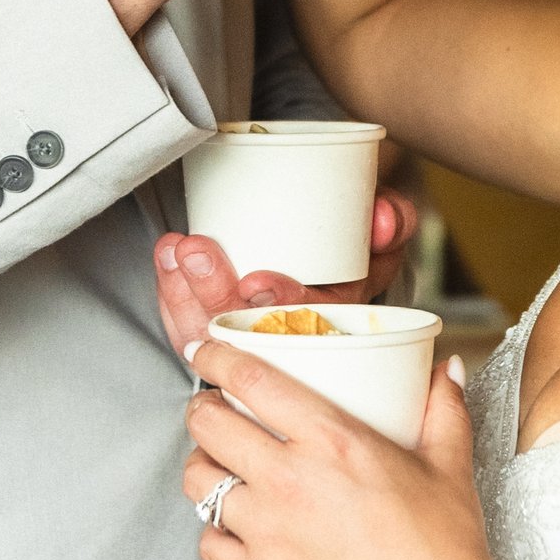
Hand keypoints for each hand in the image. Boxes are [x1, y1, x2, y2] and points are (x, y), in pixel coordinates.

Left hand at [154, 191, 420, 356]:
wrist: (333, 246)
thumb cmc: (358, 245)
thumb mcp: (386, 233)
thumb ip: (393, 218)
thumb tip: (383, 220)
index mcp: (333, 324)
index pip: (308, 327)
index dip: (283, 307)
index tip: (257, 284)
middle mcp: (288, 341)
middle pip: (246, 333)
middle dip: (213, 293)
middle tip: (194, 250)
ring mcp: (249, 341)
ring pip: (210, 333)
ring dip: (183, 292)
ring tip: (174, 248)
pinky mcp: (218, 334)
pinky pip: (189, 328)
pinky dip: (172, 295)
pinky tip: (166, 259)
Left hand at [182, 334, 524, 559]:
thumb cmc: (446, 550)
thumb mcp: (449, 464)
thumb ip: (443, 408)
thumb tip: (444, 370)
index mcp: (333, 442)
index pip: (251, 381)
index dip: (216, 357)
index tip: (207, 350)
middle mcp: (290, 482)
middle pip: (208, 426)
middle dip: (203, 409)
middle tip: (212, 408)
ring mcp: (269, 532)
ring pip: (198, 482)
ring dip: (203, 466)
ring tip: (219, 464)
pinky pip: (209, 544)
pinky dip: (214, 530)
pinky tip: (234, 525)